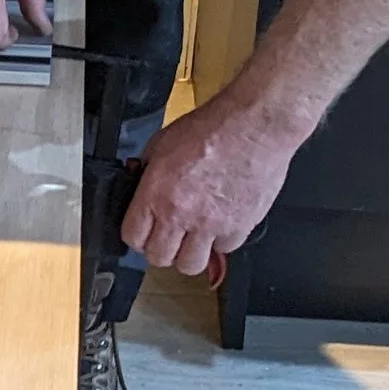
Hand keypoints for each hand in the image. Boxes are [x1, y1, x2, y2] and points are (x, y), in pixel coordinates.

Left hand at [121, 91, 301, 276]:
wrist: (255, 125)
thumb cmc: (214, 127)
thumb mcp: (163, 142)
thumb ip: (147, 170)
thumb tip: (138, 183)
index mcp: (156, 193)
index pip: (133, 237)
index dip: (137, 236)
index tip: (145, 231)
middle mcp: (181, 214)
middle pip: (159, 258)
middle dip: (161, 249)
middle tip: (169, 236)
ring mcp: (211, 225)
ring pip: (191, 264)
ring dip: (190, 253)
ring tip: (195, 236)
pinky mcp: (240, 227)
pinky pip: (224, 250)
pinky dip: (222, 240)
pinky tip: (222, 221)